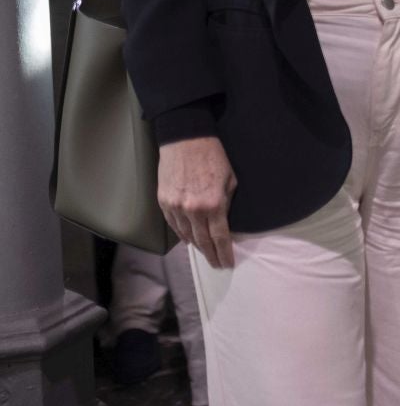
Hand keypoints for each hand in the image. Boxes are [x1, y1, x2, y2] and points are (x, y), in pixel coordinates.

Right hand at [158, 137, 237, 268]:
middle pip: (202, 240)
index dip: (223, 252)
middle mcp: (193, 210)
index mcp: (214, 205)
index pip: (219, 237)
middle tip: (216, 264)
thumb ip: (227, 203)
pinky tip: (187, 239)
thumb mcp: (230, 180)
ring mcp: (176, 207)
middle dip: (210, 254)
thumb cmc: (213, 157)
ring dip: (196, 246)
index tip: (227, 263)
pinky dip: (181, 234)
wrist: (186, 140)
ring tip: (204, 254)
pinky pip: (172, 224)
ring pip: (186, 234)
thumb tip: (224, 220)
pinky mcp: (163, 201)